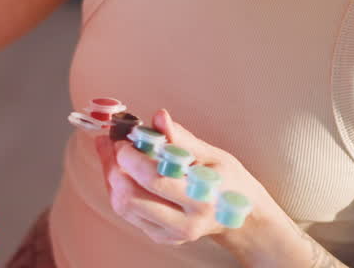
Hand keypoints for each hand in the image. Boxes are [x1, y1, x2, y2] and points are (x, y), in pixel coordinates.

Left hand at [94, 109, 282, 249]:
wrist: (242, 218)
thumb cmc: (229, 182)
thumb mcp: (213, 156)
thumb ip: (182, 139)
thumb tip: (159, 117)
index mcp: (200, 200)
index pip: (154, 180)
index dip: (131, 157)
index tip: (125, 138)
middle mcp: (184, 223)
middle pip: (130, 198)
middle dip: (113, 167)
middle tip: (112, 143)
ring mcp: (170, 234)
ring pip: (123, 207)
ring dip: (111, 177)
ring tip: (112, 153)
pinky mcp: (160, 237)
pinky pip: (127, 213)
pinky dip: (117, 189)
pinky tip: (121, 170)